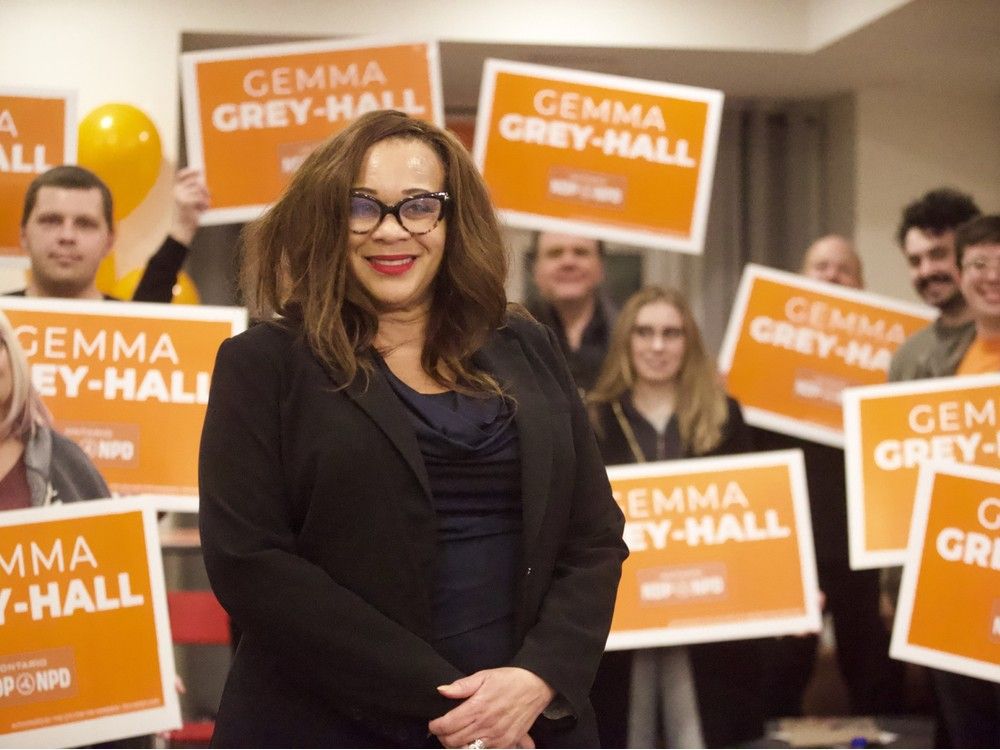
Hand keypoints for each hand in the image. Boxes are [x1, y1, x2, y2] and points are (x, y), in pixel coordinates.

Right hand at [169, 166, 209, 244]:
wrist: (182, 228)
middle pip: (195, 183)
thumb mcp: (190, 201)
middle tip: (208, 196)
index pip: (181, 176)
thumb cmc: (187, 215)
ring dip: (204, 199)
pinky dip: (204, 204)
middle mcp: (177, 191)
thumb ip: (194, 192)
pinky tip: (202, 210)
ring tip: (202, 207)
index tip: (199, 171)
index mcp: (176, 190)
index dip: (190, 172)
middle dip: (204, 190)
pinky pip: (200, 198)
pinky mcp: (186, 202)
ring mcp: (180, 196)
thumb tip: (202, 183)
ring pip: (199, 190)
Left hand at [428, 667, 554, 748]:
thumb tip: (441, 690)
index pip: (447, 725)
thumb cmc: (510, 680)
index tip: (434, 723)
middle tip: (443, 729)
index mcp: (478, 708)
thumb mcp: (484, 676)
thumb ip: (462, 686)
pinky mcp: (507, 744)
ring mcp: (497, 738)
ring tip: (455, 735)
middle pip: (453, 742)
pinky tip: (473, 739)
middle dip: (443, 737)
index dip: (435, 726)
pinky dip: (474, 748)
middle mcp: (486, 726)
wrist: (536, 686)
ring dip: (457, 745)